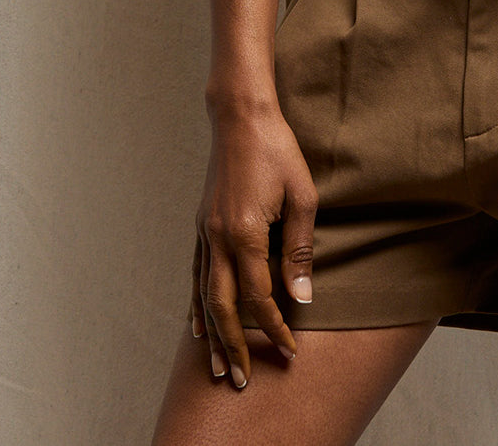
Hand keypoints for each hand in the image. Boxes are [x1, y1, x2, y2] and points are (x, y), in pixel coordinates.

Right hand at [190, 105, 317, 388]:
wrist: (241, 117)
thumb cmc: (278, 151)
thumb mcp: (302, 197)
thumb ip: (300, 249)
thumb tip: (301, 296)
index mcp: (246, 232)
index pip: (258, 296)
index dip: (274, 327)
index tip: (290, 350)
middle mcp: (218, 238)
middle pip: (221, 307)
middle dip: (232, 347)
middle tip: (241, 380)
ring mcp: (205, 232)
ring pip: (202, 296)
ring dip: (209, 335)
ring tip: (215, 368)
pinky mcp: (201, 225)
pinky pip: (195, 275)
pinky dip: (195, 304)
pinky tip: (196, 324)